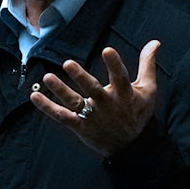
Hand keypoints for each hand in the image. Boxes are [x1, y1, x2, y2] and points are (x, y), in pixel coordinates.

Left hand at [30, 39, 159, 156]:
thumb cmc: (138, 113)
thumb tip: (154, 42)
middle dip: (81, 77)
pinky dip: (48, 107)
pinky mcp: (80, 126)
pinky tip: (35, 96)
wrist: (131, 147)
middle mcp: (106, 104)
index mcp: (124, 94)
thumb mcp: (148, 89)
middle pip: (92, 89)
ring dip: (60, 90)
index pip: (120, 77)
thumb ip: (148, 65)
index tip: (107, 50)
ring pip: (74, 102)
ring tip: (47, 77)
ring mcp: (92, 116)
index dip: (114, 64)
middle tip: (69, 63)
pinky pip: (62, 116)